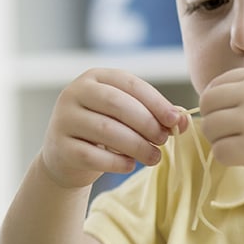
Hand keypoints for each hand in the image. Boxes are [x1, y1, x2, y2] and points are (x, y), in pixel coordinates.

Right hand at [40, 68, 187, 188]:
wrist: (66, 157)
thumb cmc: (103, 132)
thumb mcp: (126, 116)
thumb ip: (154, 114)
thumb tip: (184, 121)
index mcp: (93, 78)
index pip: (129, 84)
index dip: (156, 102)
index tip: (175, 121)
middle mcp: (73, 93)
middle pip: (117, 104)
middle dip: (146, 123)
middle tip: (163, 140)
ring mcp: (63, 120)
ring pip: (106, 130)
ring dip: (137, 146)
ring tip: (154, 157)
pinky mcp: (60, 147)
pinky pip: (93, 155)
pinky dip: (117, 162)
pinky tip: (130, 165)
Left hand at [200, 67, 243, 183]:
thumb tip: (206, 101)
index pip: (214, 86)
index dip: (215, 105)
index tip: (228, 117)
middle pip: (206, 106)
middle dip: (213, 121)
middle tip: (231, 134)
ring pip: (209, 129)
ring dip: (219, 141)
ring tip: (241, 145)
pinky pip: (219, 152)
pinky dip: (227, 158)